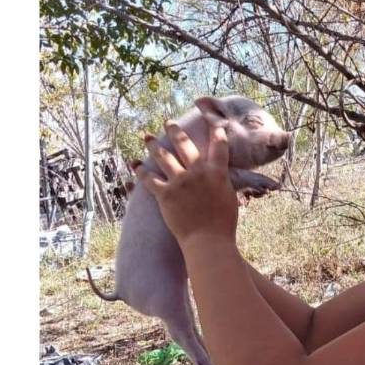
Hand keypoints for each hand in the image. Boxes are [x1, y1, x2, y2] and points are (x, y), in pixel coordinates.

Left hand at [133, 118, 238, 246]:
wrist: (208, 241)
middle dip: (175, 131)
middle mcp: (198, 172)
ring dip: (153, 145)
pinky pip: (149, 179)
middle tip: (168, 122)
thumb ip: (223, 183)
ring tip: (147, 137)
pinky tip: (134, 164)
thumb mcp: (229, 198)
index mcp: (217, 172)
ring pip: (163, 157)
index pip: (219, 146)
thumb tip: (220, 176)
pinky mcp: (165, 194)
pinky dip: (140, 171)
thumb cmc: (223, 225)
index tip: (212, 122)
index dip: (216, 132)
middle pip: (184, 144)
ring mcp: (180, 182)